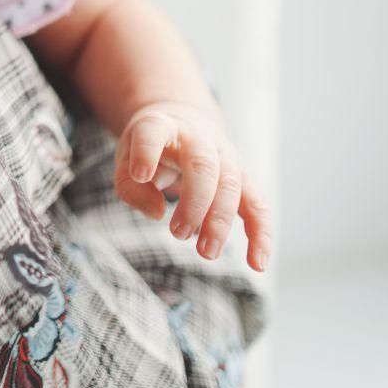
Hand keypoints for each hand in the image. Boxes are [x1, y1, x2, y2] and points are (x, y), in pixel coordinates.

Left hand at [114, 101, 272, 271]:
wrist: (183, 124)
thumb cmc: (151, 150)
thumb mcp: (126, 162)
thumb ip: (131, 187)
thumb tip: (157, 213)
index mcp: (162, 126)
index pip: (153, 132)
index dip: (147, 152)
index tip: (140, 175)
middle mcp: (198, 137)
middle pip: (203, 165)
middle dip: (194, 202)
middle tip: (178, 234)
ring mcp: (224, 155)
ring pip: (231, 184)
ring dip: (220, 221)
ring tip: (206, 252)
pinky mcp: (242, 176)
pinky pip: (257, 204)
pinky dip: (261, 233)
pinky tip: (257, 263)